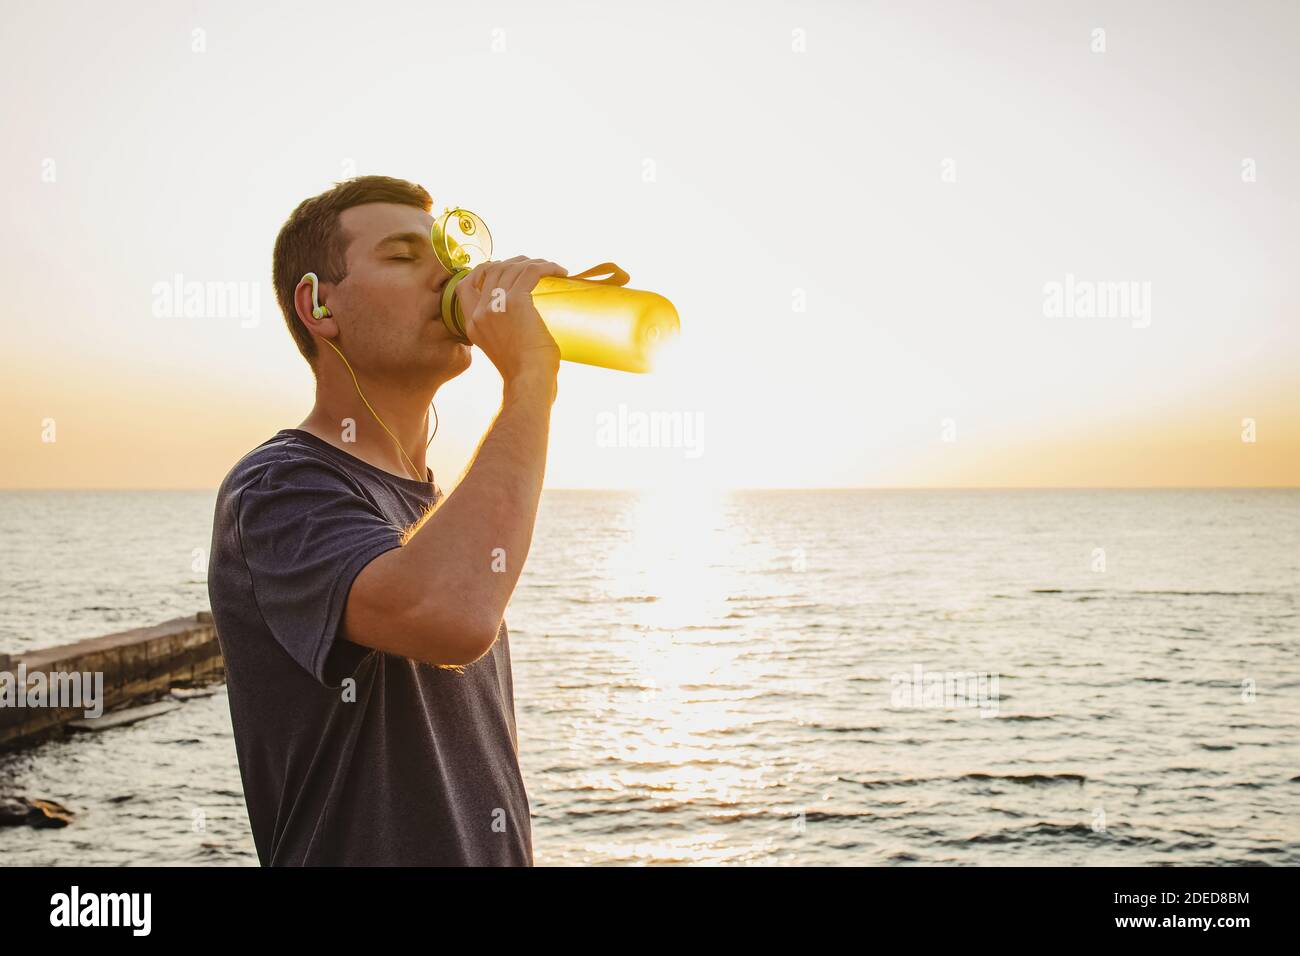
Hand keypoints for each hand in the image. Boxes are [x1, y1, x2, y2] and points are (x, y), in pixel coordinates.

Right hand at [455, 256, 567, 382]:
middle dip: (513, 262)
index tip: (501, 268)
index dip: (481, 271)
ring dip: (533, 263)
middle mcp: (480, 312)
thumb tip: (522, 324)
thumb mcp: (501, 350)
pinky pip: (531, 272)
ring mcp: (496, 305)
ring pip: (512, 268)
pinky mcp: (516, 302)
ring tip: (551, 268)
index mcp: (472, 324)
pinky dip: (547, 267)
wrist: (529, 381)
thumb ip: (501, 333)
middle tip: (534, 266)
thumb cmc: (524, 373)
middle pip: (492, 270)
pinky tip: (560, 271)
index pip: (464, 286)